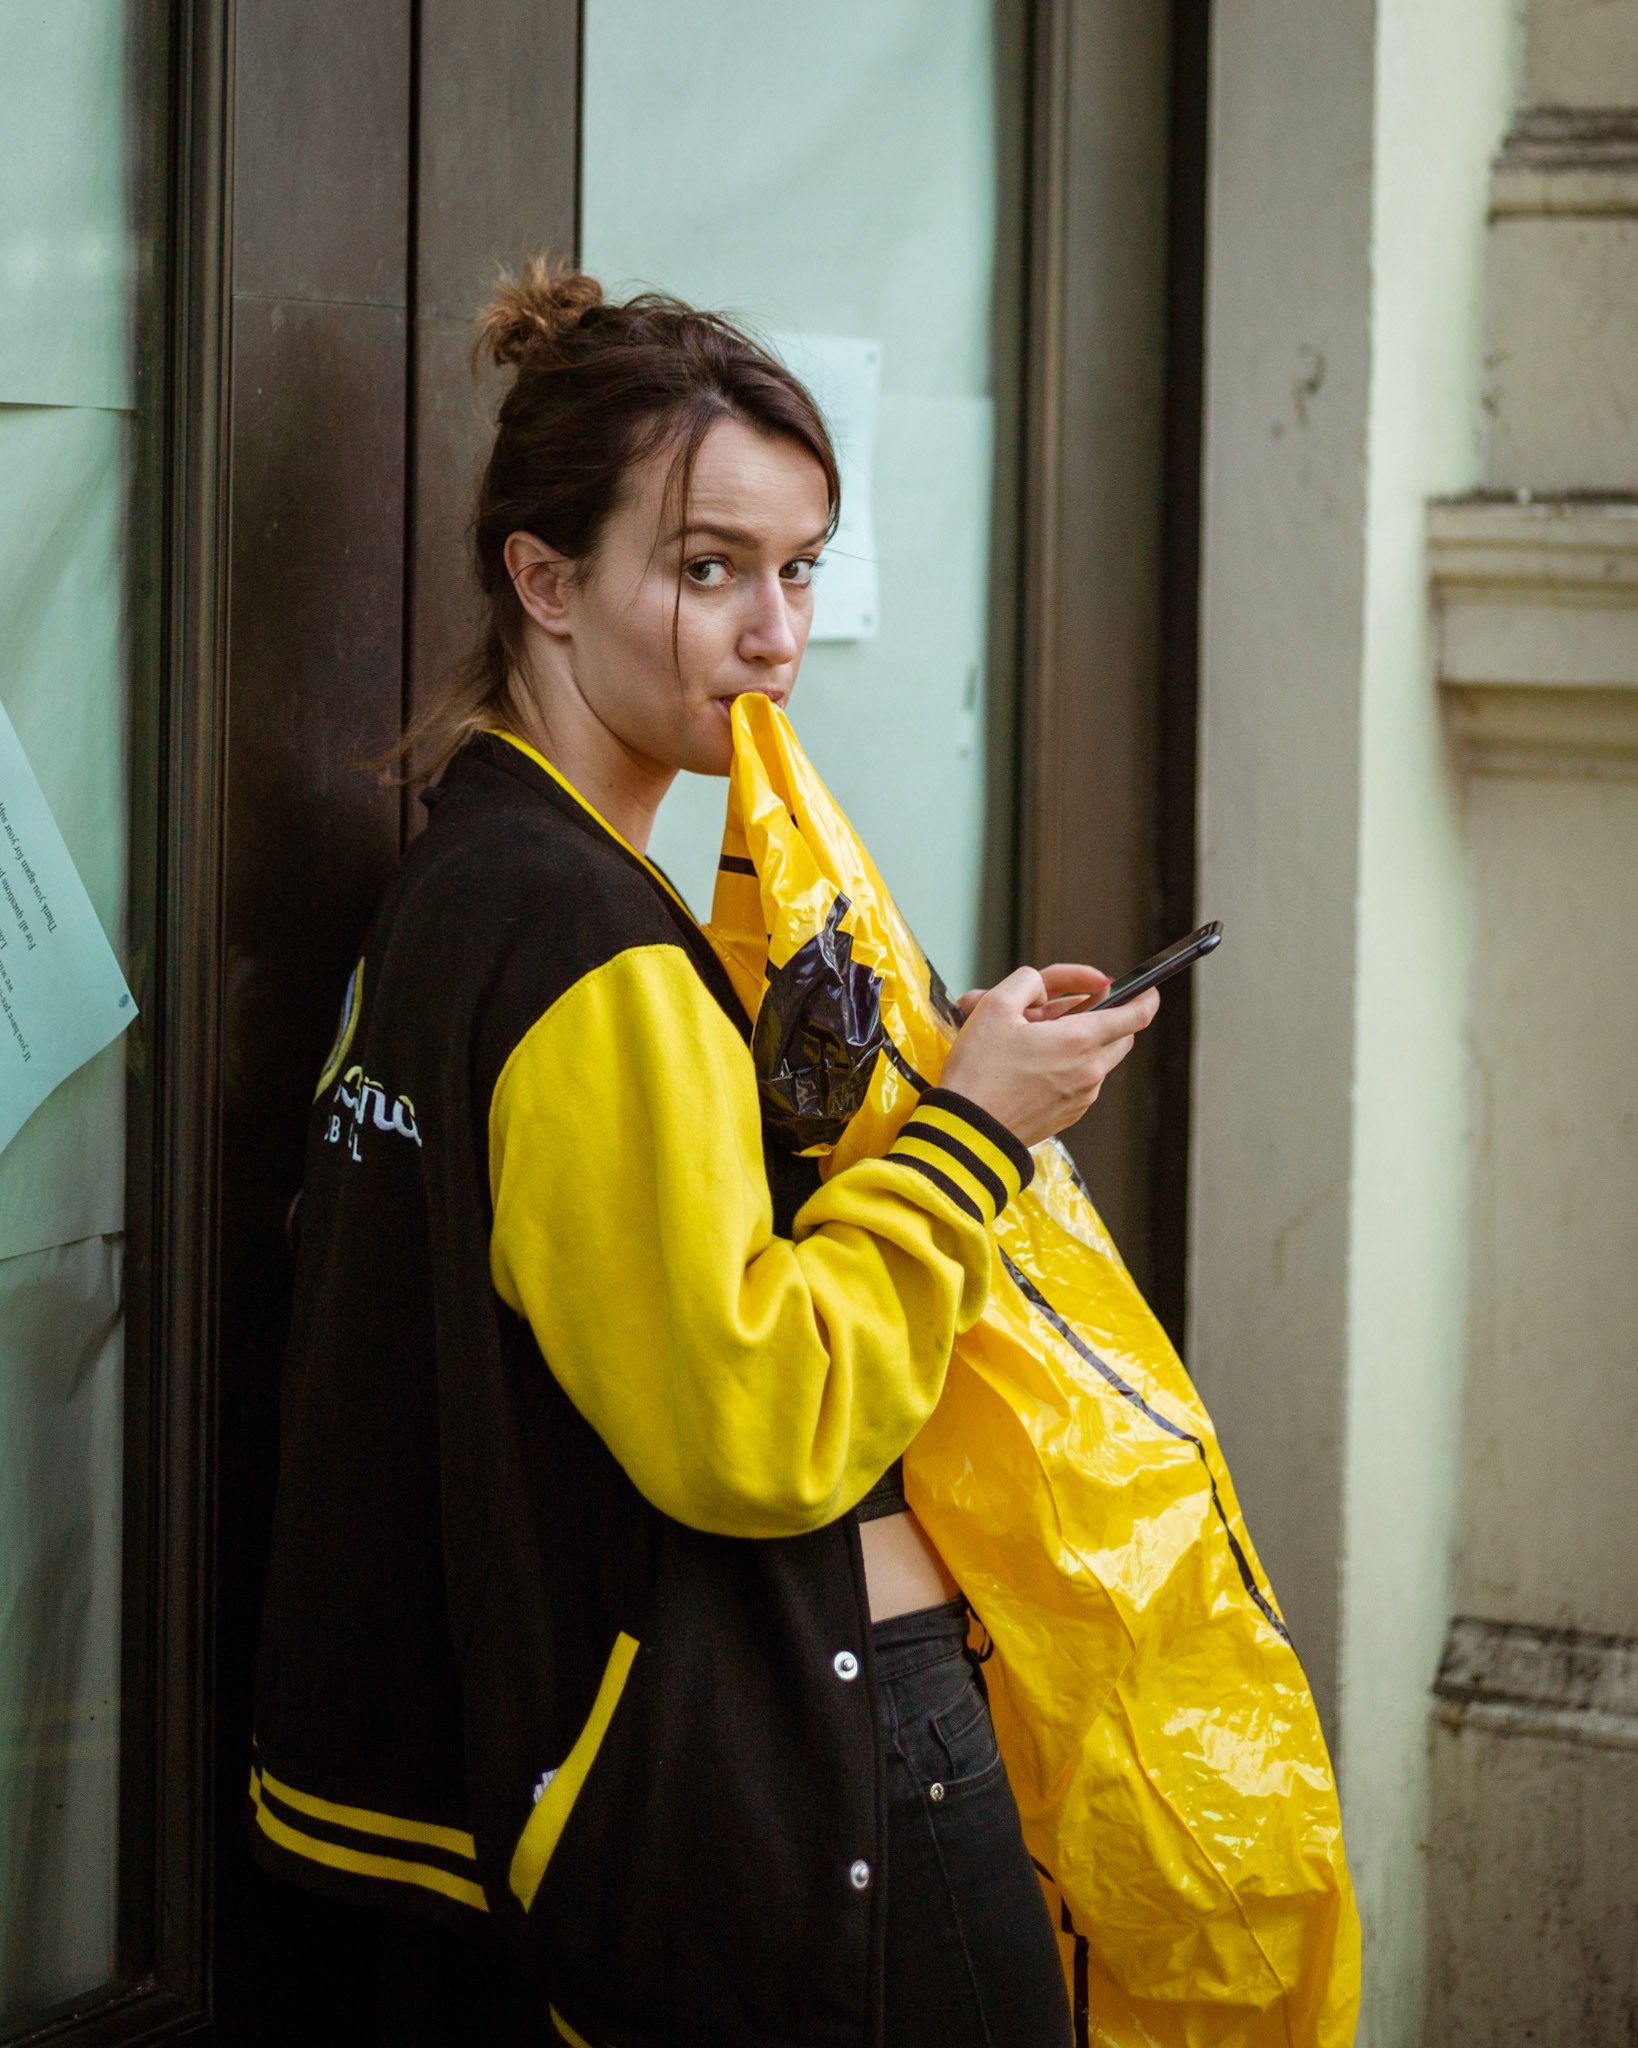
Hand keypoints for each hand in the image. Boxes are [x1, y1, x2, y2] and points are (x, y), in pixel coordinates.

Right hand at [941, 964, 1159, 1148]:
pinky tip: (1032, 1065)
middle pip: (1121, 1036)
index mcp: (1078, 1040)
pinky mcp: (1070, 1115)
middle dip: (1105, 1017)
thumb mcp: (993, 1006)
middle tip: (1066, 1010)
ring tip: (1035, 1039)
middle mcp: (1090, 1071)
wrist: (968, 1132)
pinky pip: (1082, 1082)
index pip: (1136, 1014)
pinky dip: (1068, 1067)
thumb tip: (1044, 985)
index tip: (1145, 988)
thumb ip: (1027, 982)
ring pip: (1098, 1059)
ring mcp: (1083, 1097)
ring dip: (1080, 1043)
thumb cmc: (978, 1073)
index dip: (1146, 996)